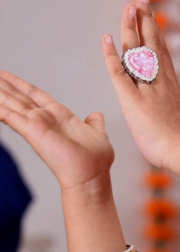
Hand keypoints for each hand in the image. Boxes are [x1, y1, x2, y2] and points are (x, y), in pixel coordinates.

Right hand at [0, 70, 113, 191]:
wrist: (91, 175)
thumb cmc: (95, 160)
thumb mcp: (97, 133)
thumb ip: (94, 123)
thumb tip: (95, 115)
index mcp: (59, 115)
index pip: (34, 94)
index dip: (21, 84)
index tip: (8, 76)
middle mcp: (44, 119)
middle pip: (19, 97)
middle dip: (6, 85)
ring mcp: (36, 124)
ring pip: (11, 103)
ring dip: (0, 93)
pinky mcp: (31, 130)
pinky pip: (9, 116)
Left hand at [103, 0, 179, 170]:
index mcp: (172, 85)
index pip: (162, 51)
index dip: (156, 31)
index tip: (151, 13)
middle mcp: (160, 81)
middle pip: (150, 43)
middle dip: (145, 19)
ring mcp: (146, 88)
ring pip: (135, 52)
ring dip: (130, 28)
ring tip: (127, 7)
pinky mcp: (132, 100)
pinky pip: (118, 73)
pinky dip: (110, 55)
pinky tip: (105, 38)